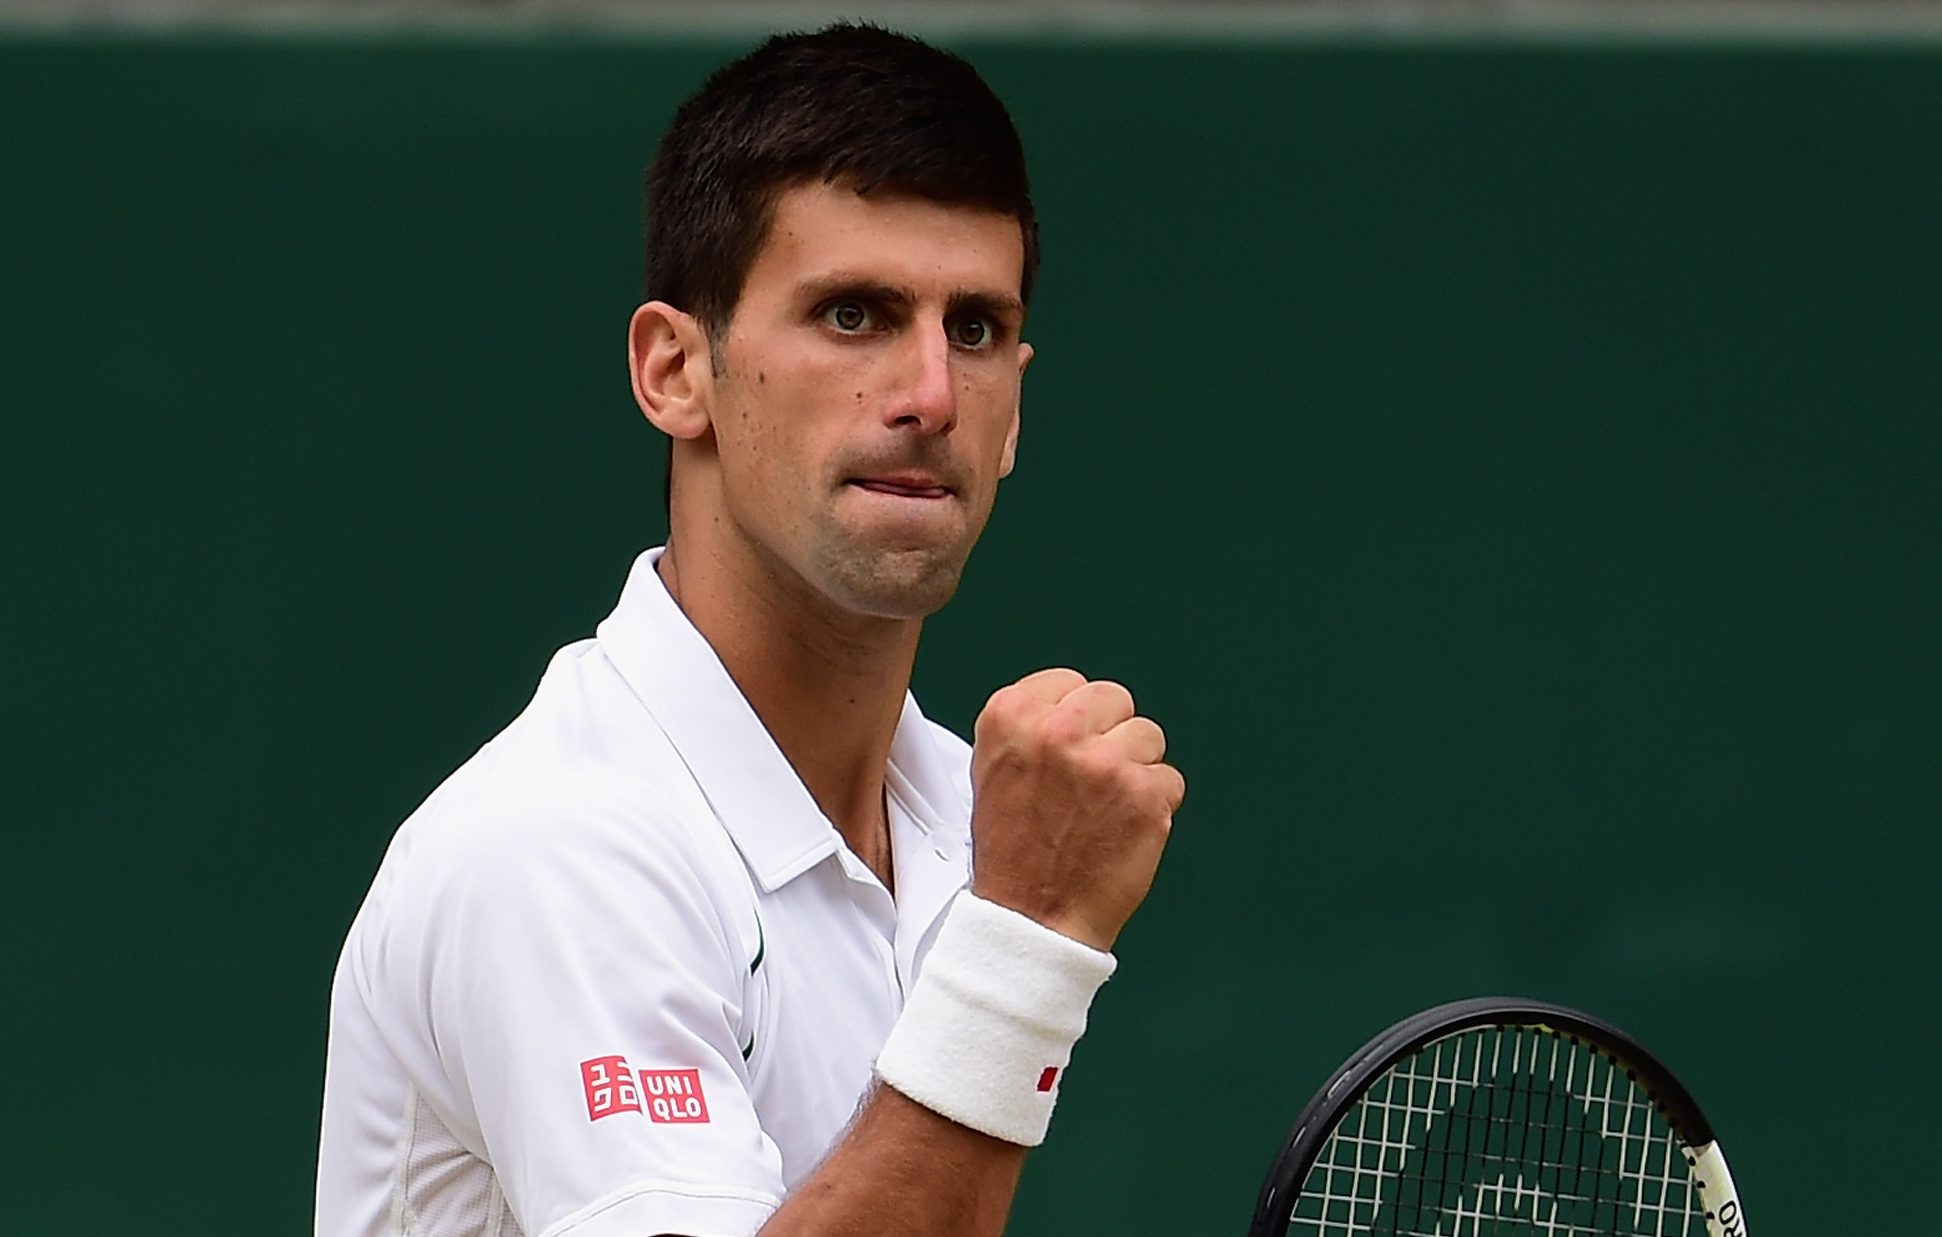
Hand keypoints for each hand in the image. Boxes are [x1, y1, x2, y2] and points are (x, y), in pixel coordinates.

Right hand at [967, 668, 1184, 950]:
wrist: (1031, 918)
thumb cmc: (1012, 851)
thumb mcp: (994, 767)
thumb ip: (1031, 725)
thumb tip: (1075, 701)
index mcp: (1010, 716)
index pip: (1070, 682)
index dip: (1073, 720)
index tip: (1065, 751)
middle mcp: (1057, 730)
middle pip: (1115, 698)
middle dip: (1109, 735)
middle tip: (1087, 782)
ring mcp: (1104, 761)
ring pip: (1148, 737)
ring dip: (1135, 770)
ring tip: (1102, 809)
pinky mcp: (1146, 794)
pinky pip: (1169, 779)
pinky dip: (1154, 806)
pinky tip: (1122, 829)